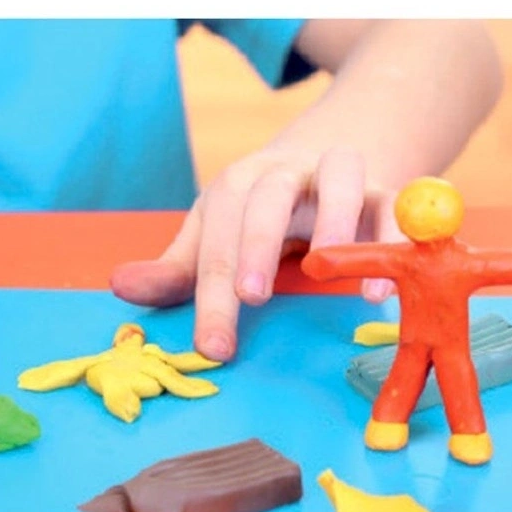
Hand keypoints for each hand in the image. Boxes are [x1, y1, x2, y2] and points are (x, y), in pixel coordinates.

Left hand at [110, 146, 402, 360]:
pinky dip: (393, 239)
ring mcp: (334, 175)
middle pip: (266, 199)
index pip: (216, 240)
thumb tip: (119, 286)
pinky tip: (381, 289)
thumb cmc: (255, 215)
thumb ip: (174, 270)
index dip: (211, 295)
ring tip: (327, 274)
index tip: (211, 347)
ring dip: (334, 224)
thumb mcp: (212, 237)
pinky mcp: (382, 190)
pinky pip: (393, 205)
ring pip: (338, 178)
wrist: (320, 163)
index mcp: (234, 188)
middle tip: (252, 298)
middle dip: (257, 245)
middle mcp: (282, 173)